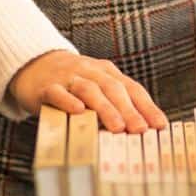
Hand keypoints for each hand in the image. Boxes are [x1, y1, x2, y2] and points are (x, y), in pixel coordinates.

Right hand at [9, 49, 168, 133]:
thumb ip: (114, 105)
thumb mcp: (96, 87)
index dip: (147, 106)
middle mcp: (90, 71)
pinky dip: (69, 100)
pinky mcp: (47, 86)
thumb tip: (140, 132)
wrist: (35, 64)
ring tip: (118, 127)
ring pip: (89, 89)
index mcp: (106, 72)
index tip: (160, 125)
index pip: (131, 88)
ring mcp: (68, 77)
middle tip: (141, 130)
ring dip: (105, 108)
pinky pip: (59, 92)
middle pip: (113, 88)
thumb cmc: (73, 83)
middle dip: (129, 110)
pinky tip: (78, 111)